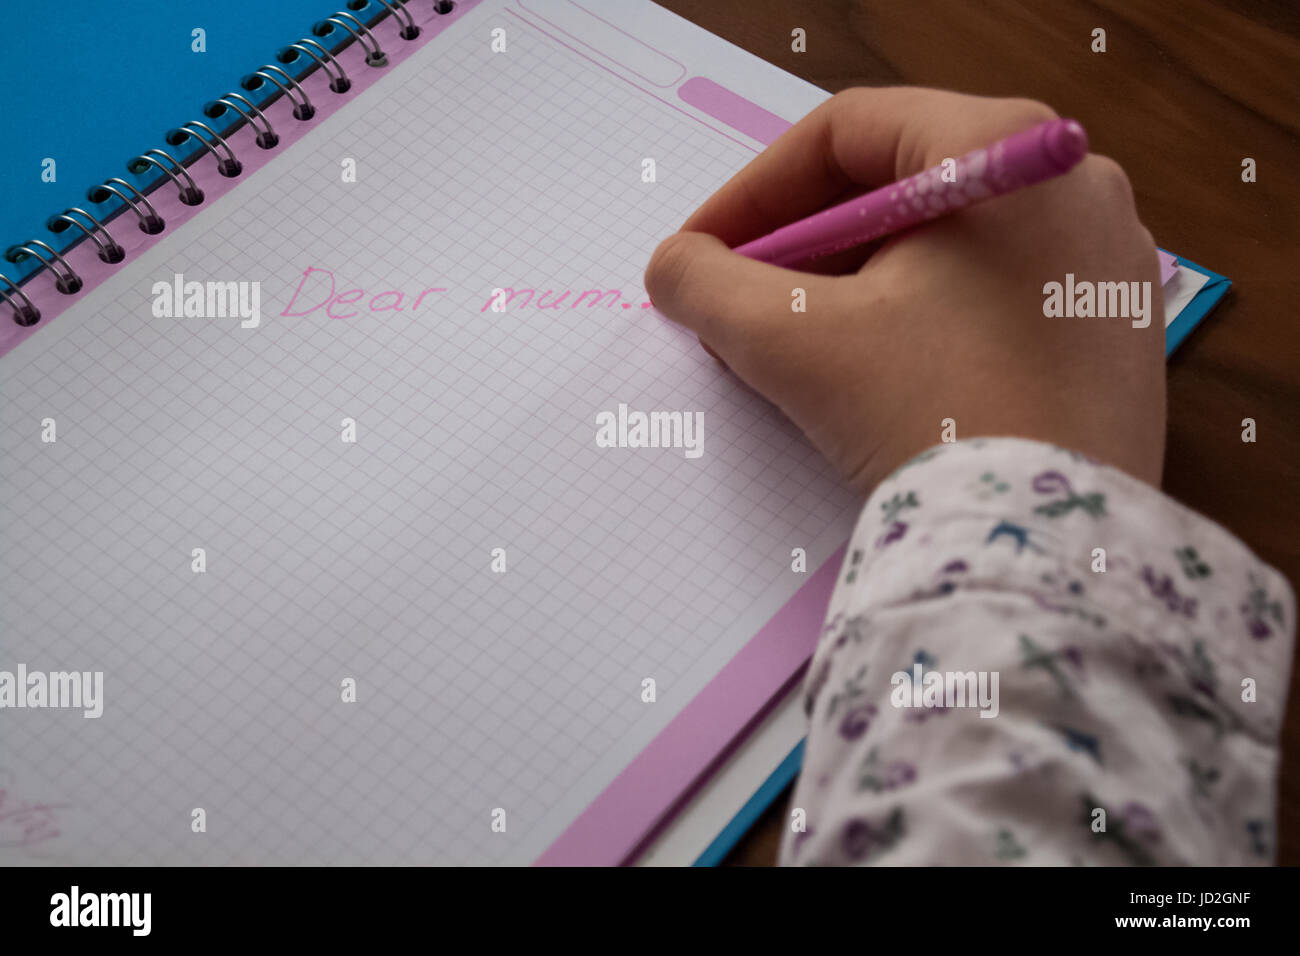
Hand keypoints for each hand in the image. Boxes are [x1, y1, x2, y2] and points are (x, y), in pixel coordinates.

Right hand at [644, 87, 1165, 495]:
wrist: (1046, 552)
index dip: (752, 190)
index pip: (847, 133)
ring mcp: (1099, 258)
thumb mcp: (796, 343)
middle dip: (799, 245)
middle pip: (896, 184)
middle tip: (738, 303)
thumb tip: (675, 268)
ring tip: (792, 348)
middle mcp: (1070, 184)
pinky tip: (867, 374)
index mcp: (1005, 151)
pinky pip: (986, 293)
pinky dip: (914, 317)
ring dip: (849, 285)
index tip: (698, 251)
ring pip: (940, 244)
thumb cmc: (934, 419)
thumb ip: (711, 286)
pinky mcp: (1105, 328)